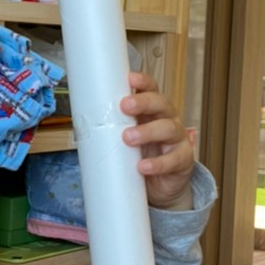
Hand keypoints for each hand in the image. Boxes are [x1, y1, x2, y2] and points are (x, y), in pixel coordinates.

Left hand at [121, 72, 194, 208]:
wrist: (159, 186)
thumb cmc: (140, 156)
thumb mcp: (126, 140)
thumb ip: (113, 129)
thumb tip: (81, 123)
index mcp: (153, 111)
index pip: (152, 90)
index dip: (143, 82)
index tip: (129, 78)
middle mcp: (168, 120)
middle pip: (162, 104)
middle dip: (144, 102)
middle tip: (124, 106)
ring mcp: (178, 140)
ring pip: (168, 129)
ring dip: (147, 131)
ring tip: (128, 138)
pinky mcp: (183, 161)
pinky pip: (173, 160)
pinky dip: (157, 163)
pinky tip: (143, 167)